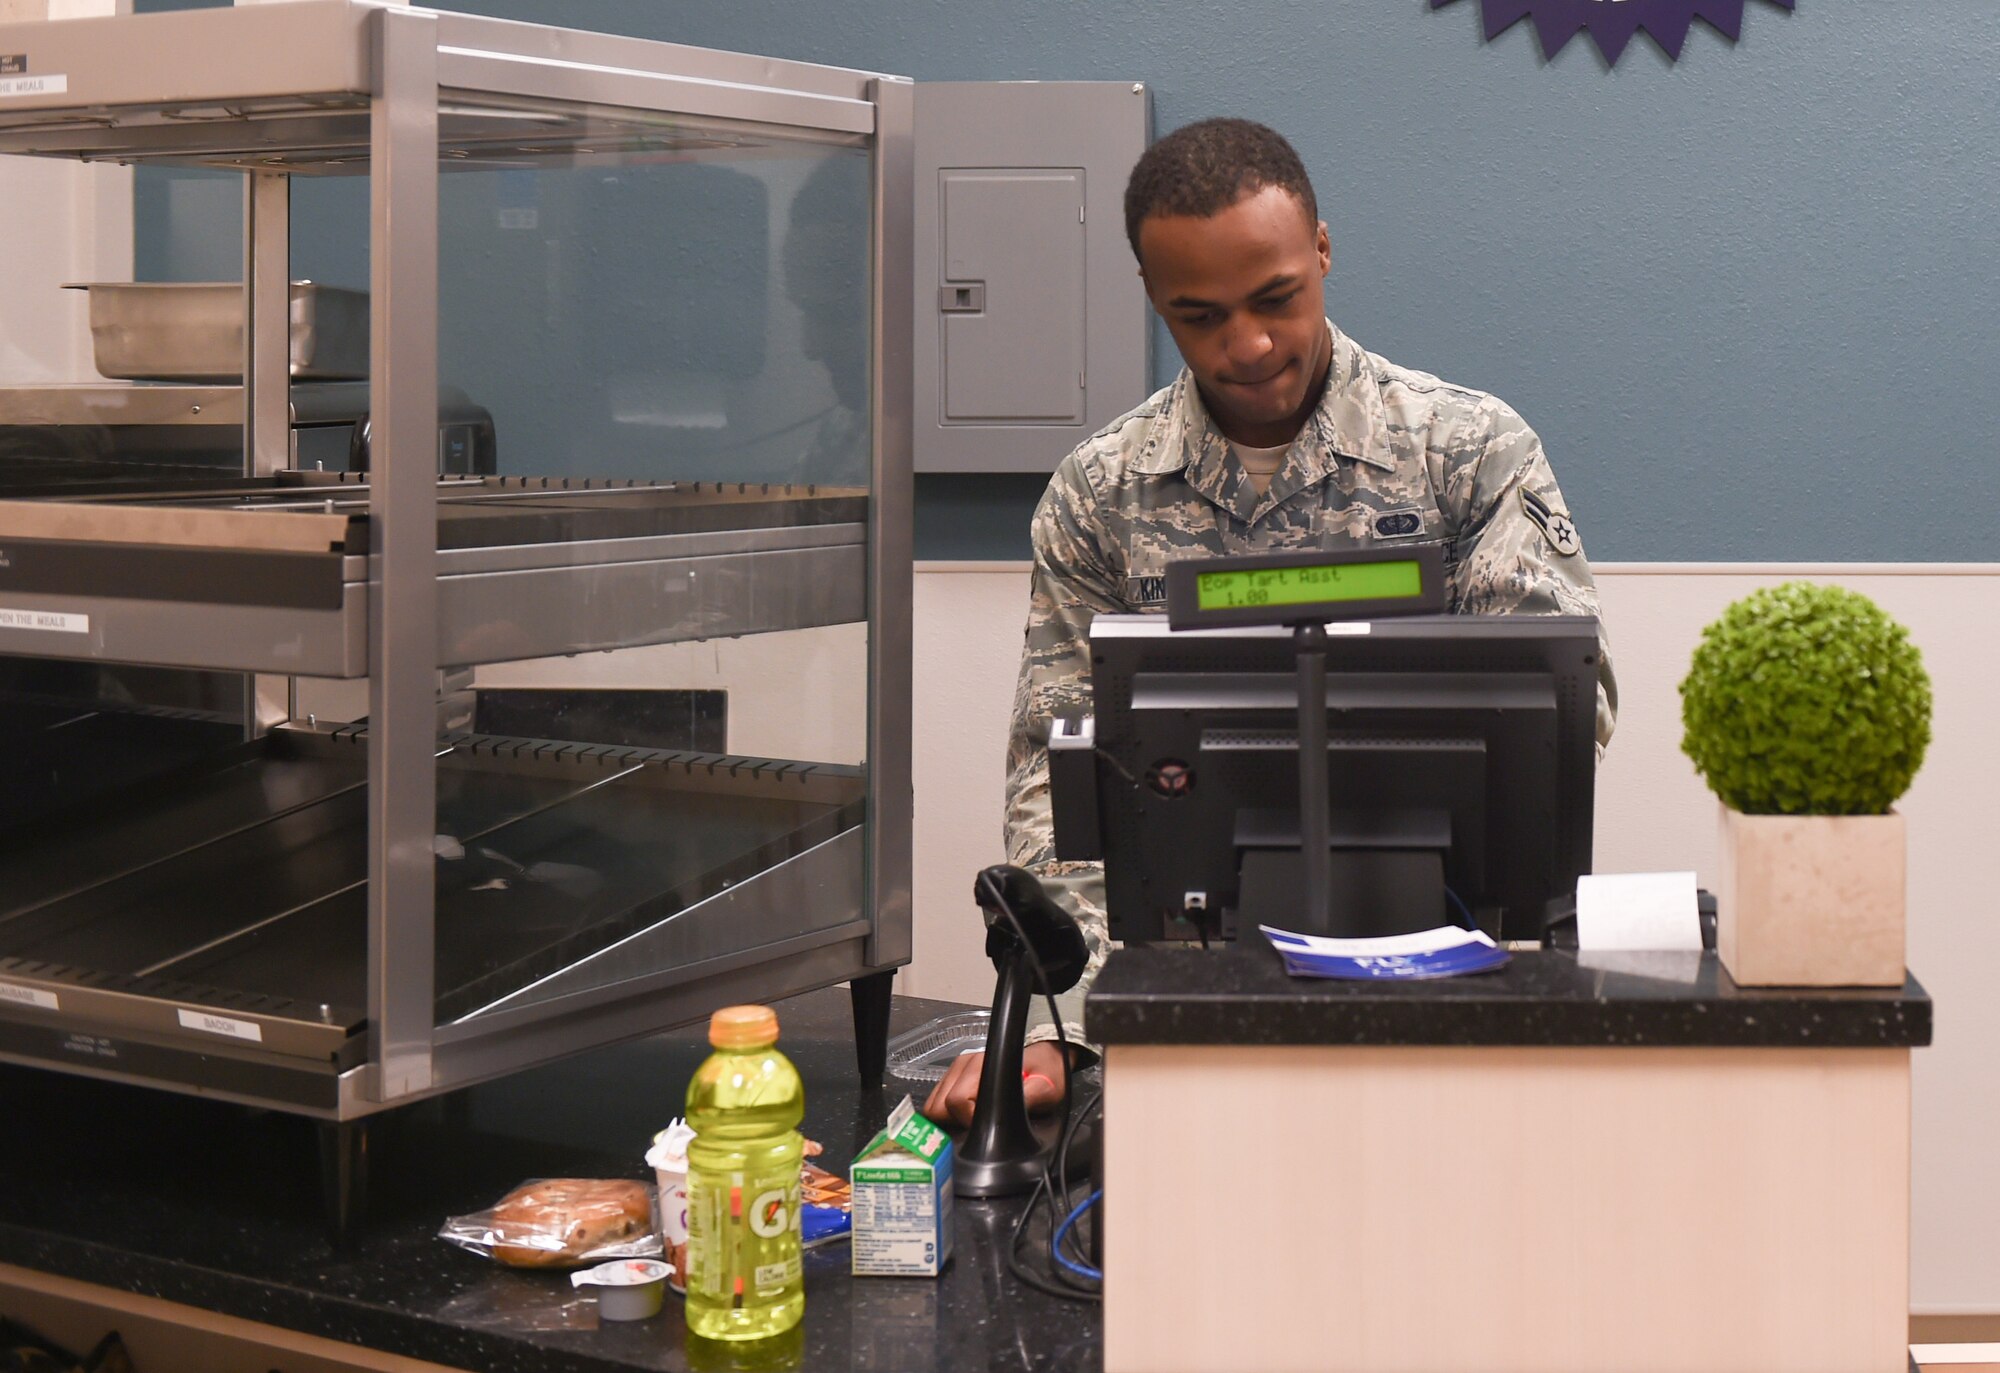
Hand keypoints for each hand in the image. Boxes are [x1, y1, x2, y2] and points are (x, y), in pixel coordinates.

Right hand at [920, 1041, 1067, 1128]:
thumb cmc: (1045, 1073)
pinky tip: (966, 1117)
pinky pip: (937, 1100)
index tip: (987, 1126)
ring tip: (974, 1121)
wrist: (1046, 1059)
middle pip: (938, 1106)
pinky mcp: (954, 1076)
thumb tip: (1008, 1116)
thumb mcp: (1045, 1090)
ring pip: (934, 1105)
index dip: (967, 1121)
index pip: (954, 1102)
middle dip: (954, 1123)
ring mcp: (957, 1069)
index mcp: (981, 1066)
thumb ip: (1026, 1101)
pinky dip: (946, 1114)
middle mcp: (964, 1065)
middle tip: (979, 1126)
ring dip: (949, 1119)